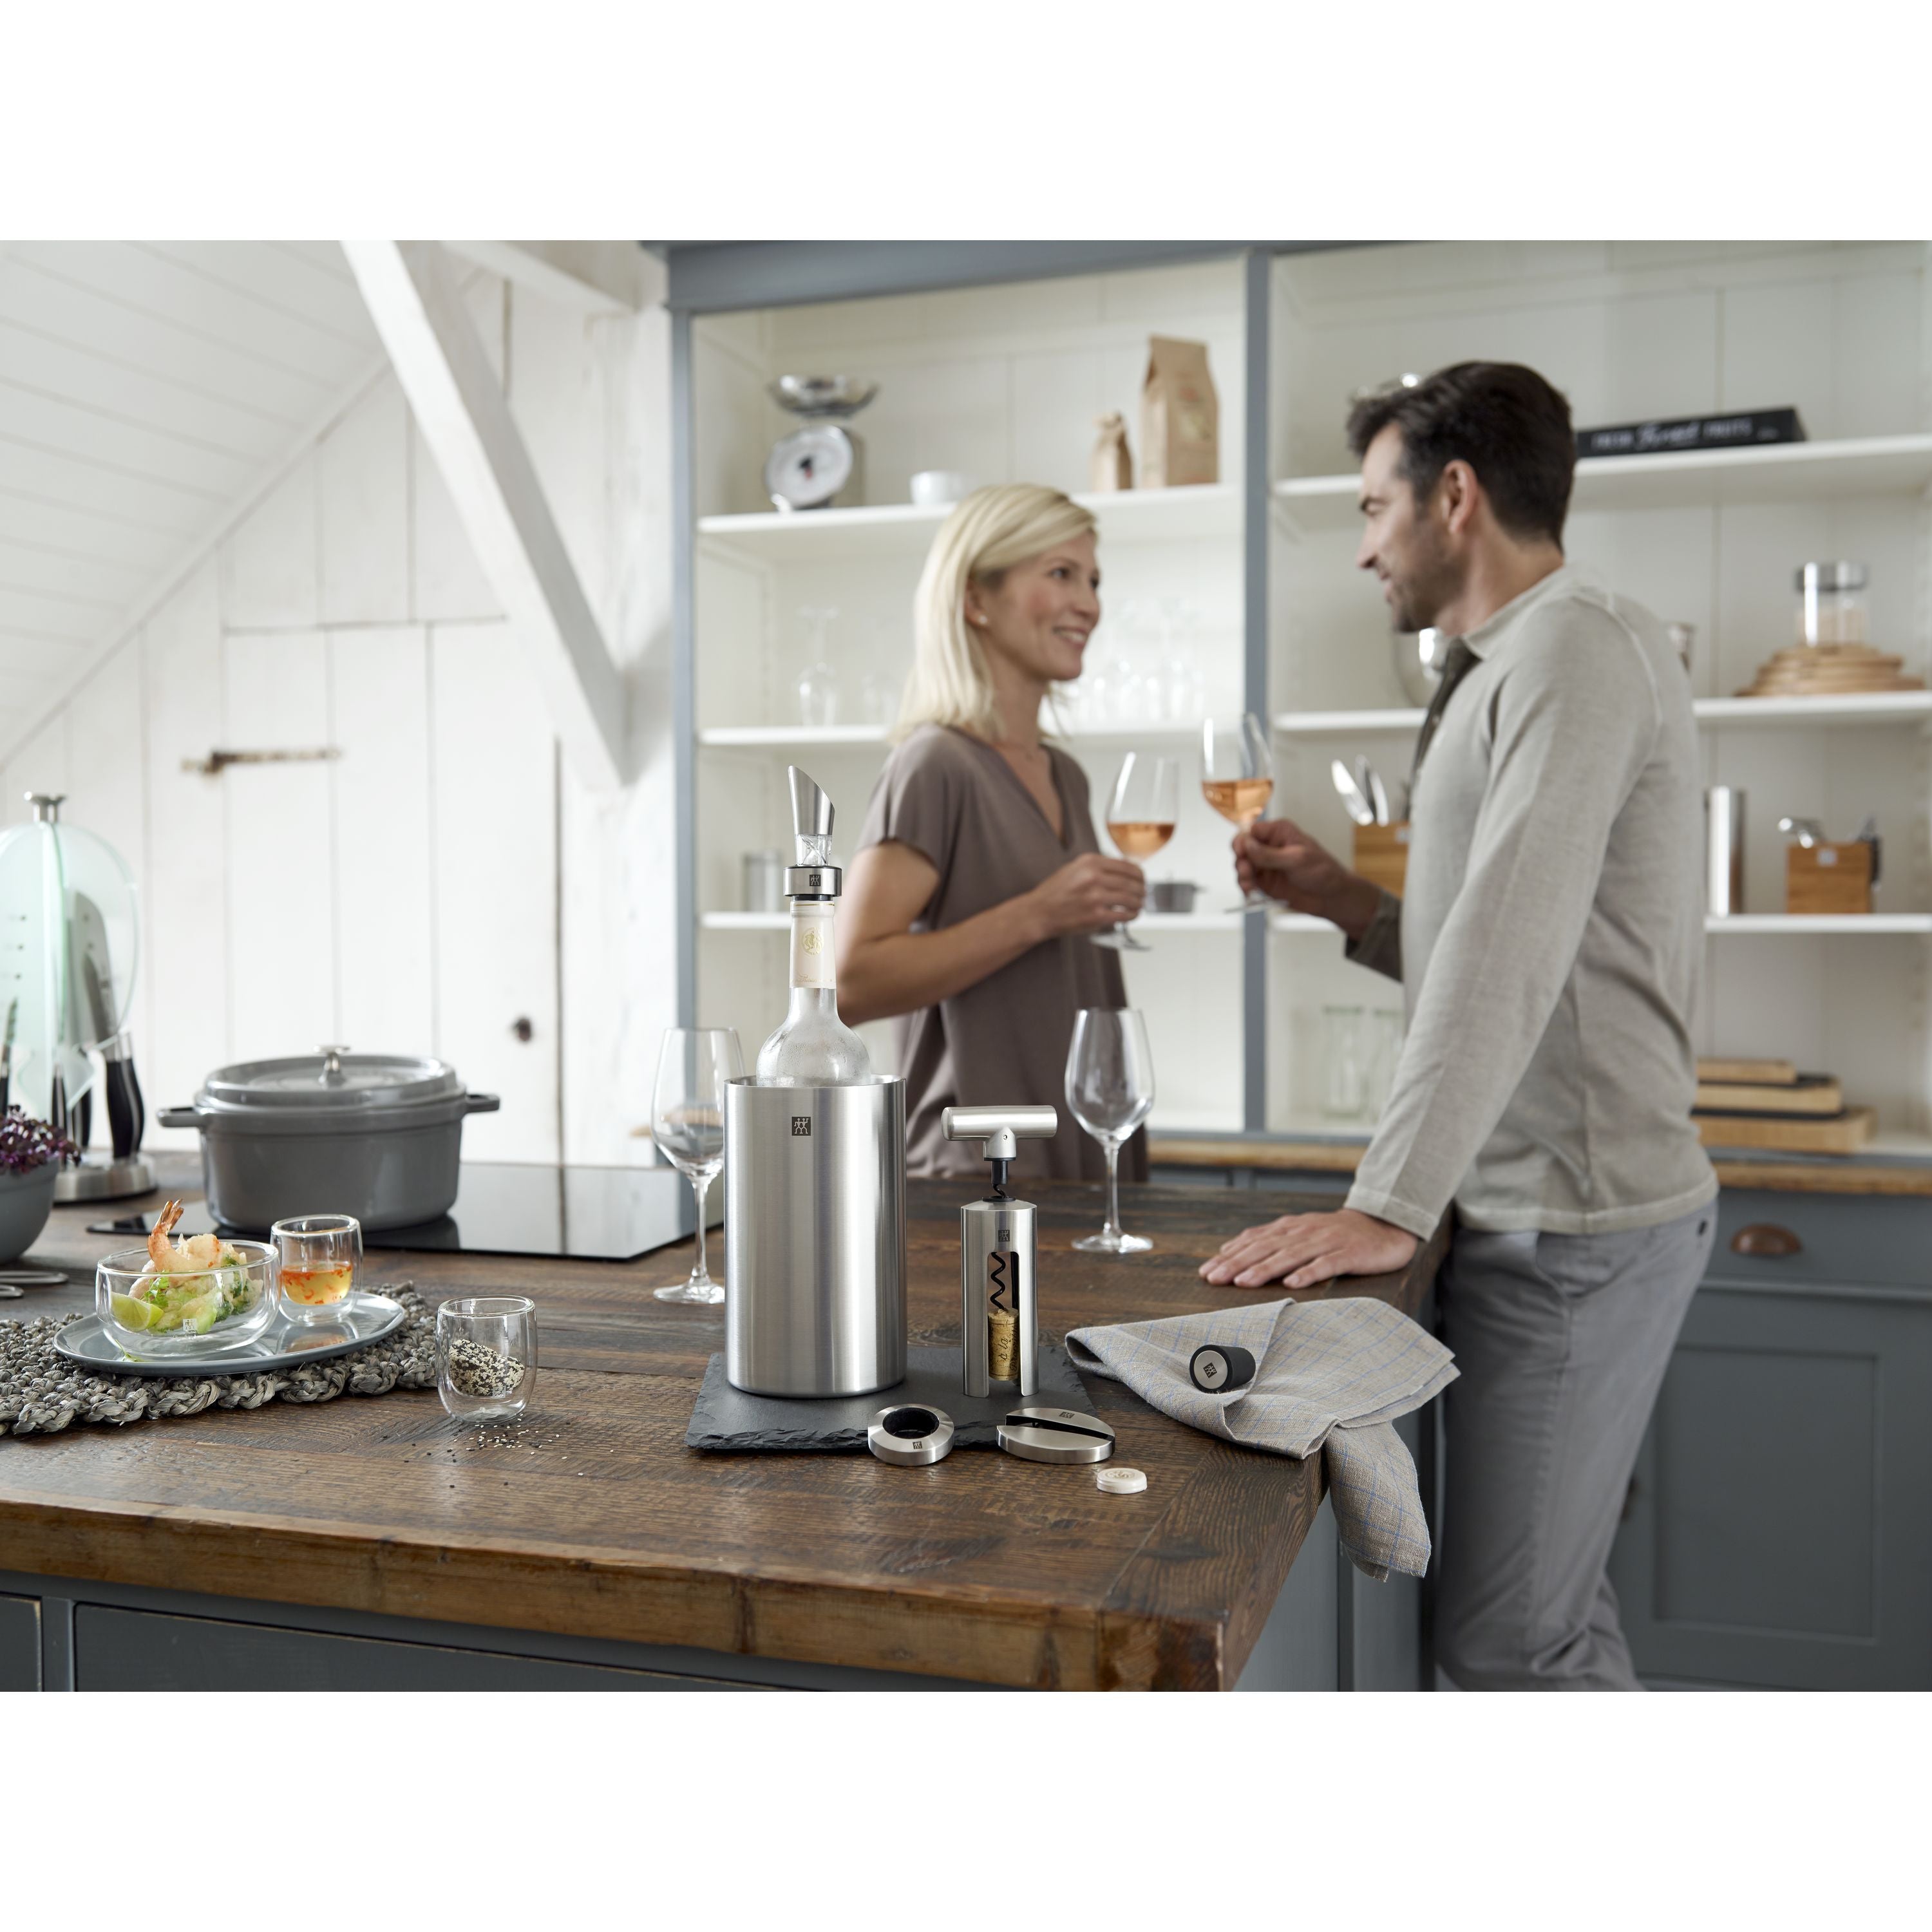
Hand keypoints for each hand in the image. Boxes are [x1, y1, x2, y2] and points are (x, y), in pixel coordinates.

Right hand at [1025, 852, 1145, 938]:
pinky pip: (1123, 914)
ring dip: (1139, 902)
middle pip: (1131, 882)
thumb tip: (1122, 868)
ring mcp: (1096, 897)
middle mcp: (1093, 877)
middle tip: (1143, 892)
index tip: (1141, 878)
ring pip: (1130, 898)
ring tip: (1139, 904)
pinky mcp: (1097, 916)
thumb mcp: (1074, 868)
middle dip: (1141, 889)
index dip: (1139, 874)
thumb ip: (1096, 867)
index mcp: (1089, 862)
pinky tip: (1132, 914)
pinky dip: (1132, 915)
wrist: (1039, 912)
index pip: (1126, 866)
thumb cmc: (1054, 892)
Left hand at [1198, 1207, 1417, 1289]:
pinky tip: (1292, 1284)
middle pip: (1265, 1247)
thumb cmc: (1334, 1234)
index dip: (1229, 1255)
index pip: (1253, 1240)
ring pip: (1290, 1255)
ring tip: (1243, 1282)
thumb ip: (1267, 1239)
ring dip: (1264, 1269)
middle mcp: (1304, 1232)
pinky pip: (1326, 1264)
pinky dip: (1308, 1273)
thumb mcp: (1298, 1232)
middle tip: (1214, 1278)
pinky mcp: (1348, 1254)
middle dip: (1237, 1263)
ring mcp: (1326, 1242)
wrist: (1382, 1226)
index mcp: (1290, 1227)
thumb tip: (1229, 1248)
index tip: (1206, 1271)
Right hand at [1233, 817, 1380, 938]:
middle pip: (1243, 847)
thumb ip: (1269, 854)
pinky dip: (1245, 886)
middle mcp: (1270, 846)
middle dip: (1241, 859)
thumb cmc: (1322, 871)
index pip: (1252, 831)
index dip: (1243, 840)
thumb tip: (1247, 844)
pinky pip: (1247, 881)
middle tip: (1246, 871)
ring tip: (1249, 884)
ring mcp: (1266, 865)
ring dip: (1242, 874)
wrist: (1331, 896)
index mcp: (1279, 833)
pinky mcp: (1265, 881)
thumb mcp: (1297, 859)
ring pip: (1242, 865)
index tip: (1242, 852)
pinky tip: (1249, 891)